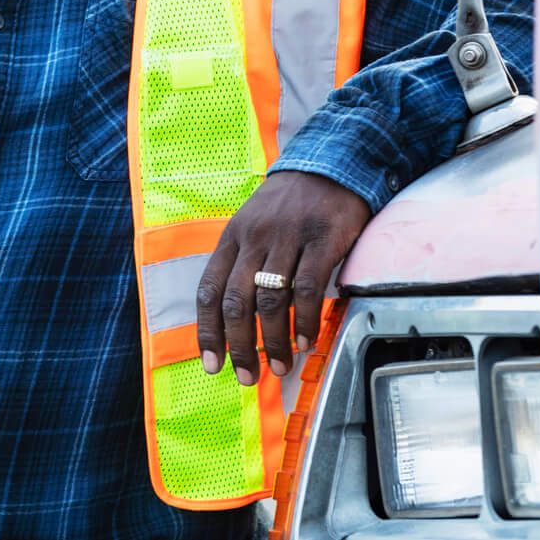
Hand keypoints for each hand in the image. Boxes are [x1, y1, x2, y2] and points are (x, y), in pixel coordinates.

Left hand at [194, 171, 371, 386]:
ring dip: (273, 340)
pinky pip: (308, 288)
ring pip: (271, 300)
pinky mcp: (321, 239)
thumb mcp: (254, 225)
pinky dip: (304, 320)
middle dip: (239, 346)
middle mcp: (254, 237)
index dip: (208, 332)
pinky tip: (305, 341)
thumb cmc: (290, 205)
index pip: (210, 290)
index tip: (212, 364)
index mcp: (233, 237)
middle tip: (246, 376)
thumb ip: (243, 263)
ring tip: (279, 366)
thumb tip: (236, 319)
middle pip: (237, 302)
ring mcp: (287, 237)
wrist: (331, 164)